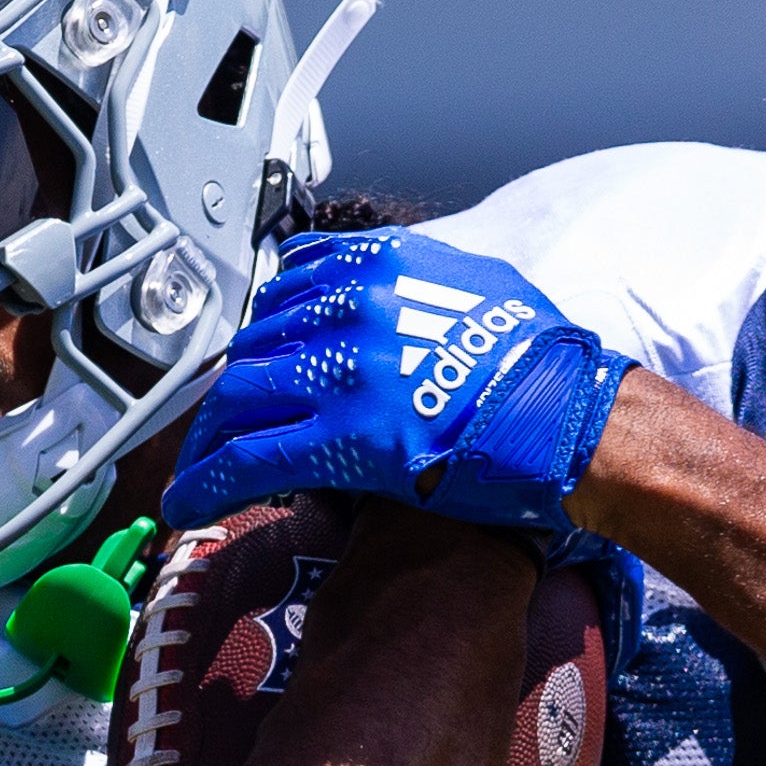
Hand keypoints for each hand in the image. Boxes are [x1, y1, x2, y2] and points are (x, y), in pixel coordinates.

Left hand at [165, 229, 631, 534]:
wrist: (578, 420)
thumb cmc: (545, 365)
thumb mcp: (478, 285)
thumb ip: (417, 283)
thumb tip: (387, 292)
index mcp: (382, 262)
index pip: (287, 281)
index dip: (263, 328)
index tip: (254, 358)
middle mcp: (351, 306)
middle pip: (254, 344)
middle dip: (227, 392)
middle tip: (213, 428)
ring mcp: (343, 371)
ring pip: (238, 400)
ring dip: (206, 441)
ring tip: (193, 471)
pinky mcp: (342, 437)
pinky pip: (248, 458)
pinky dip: (207, 482)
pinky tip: (187, 504)